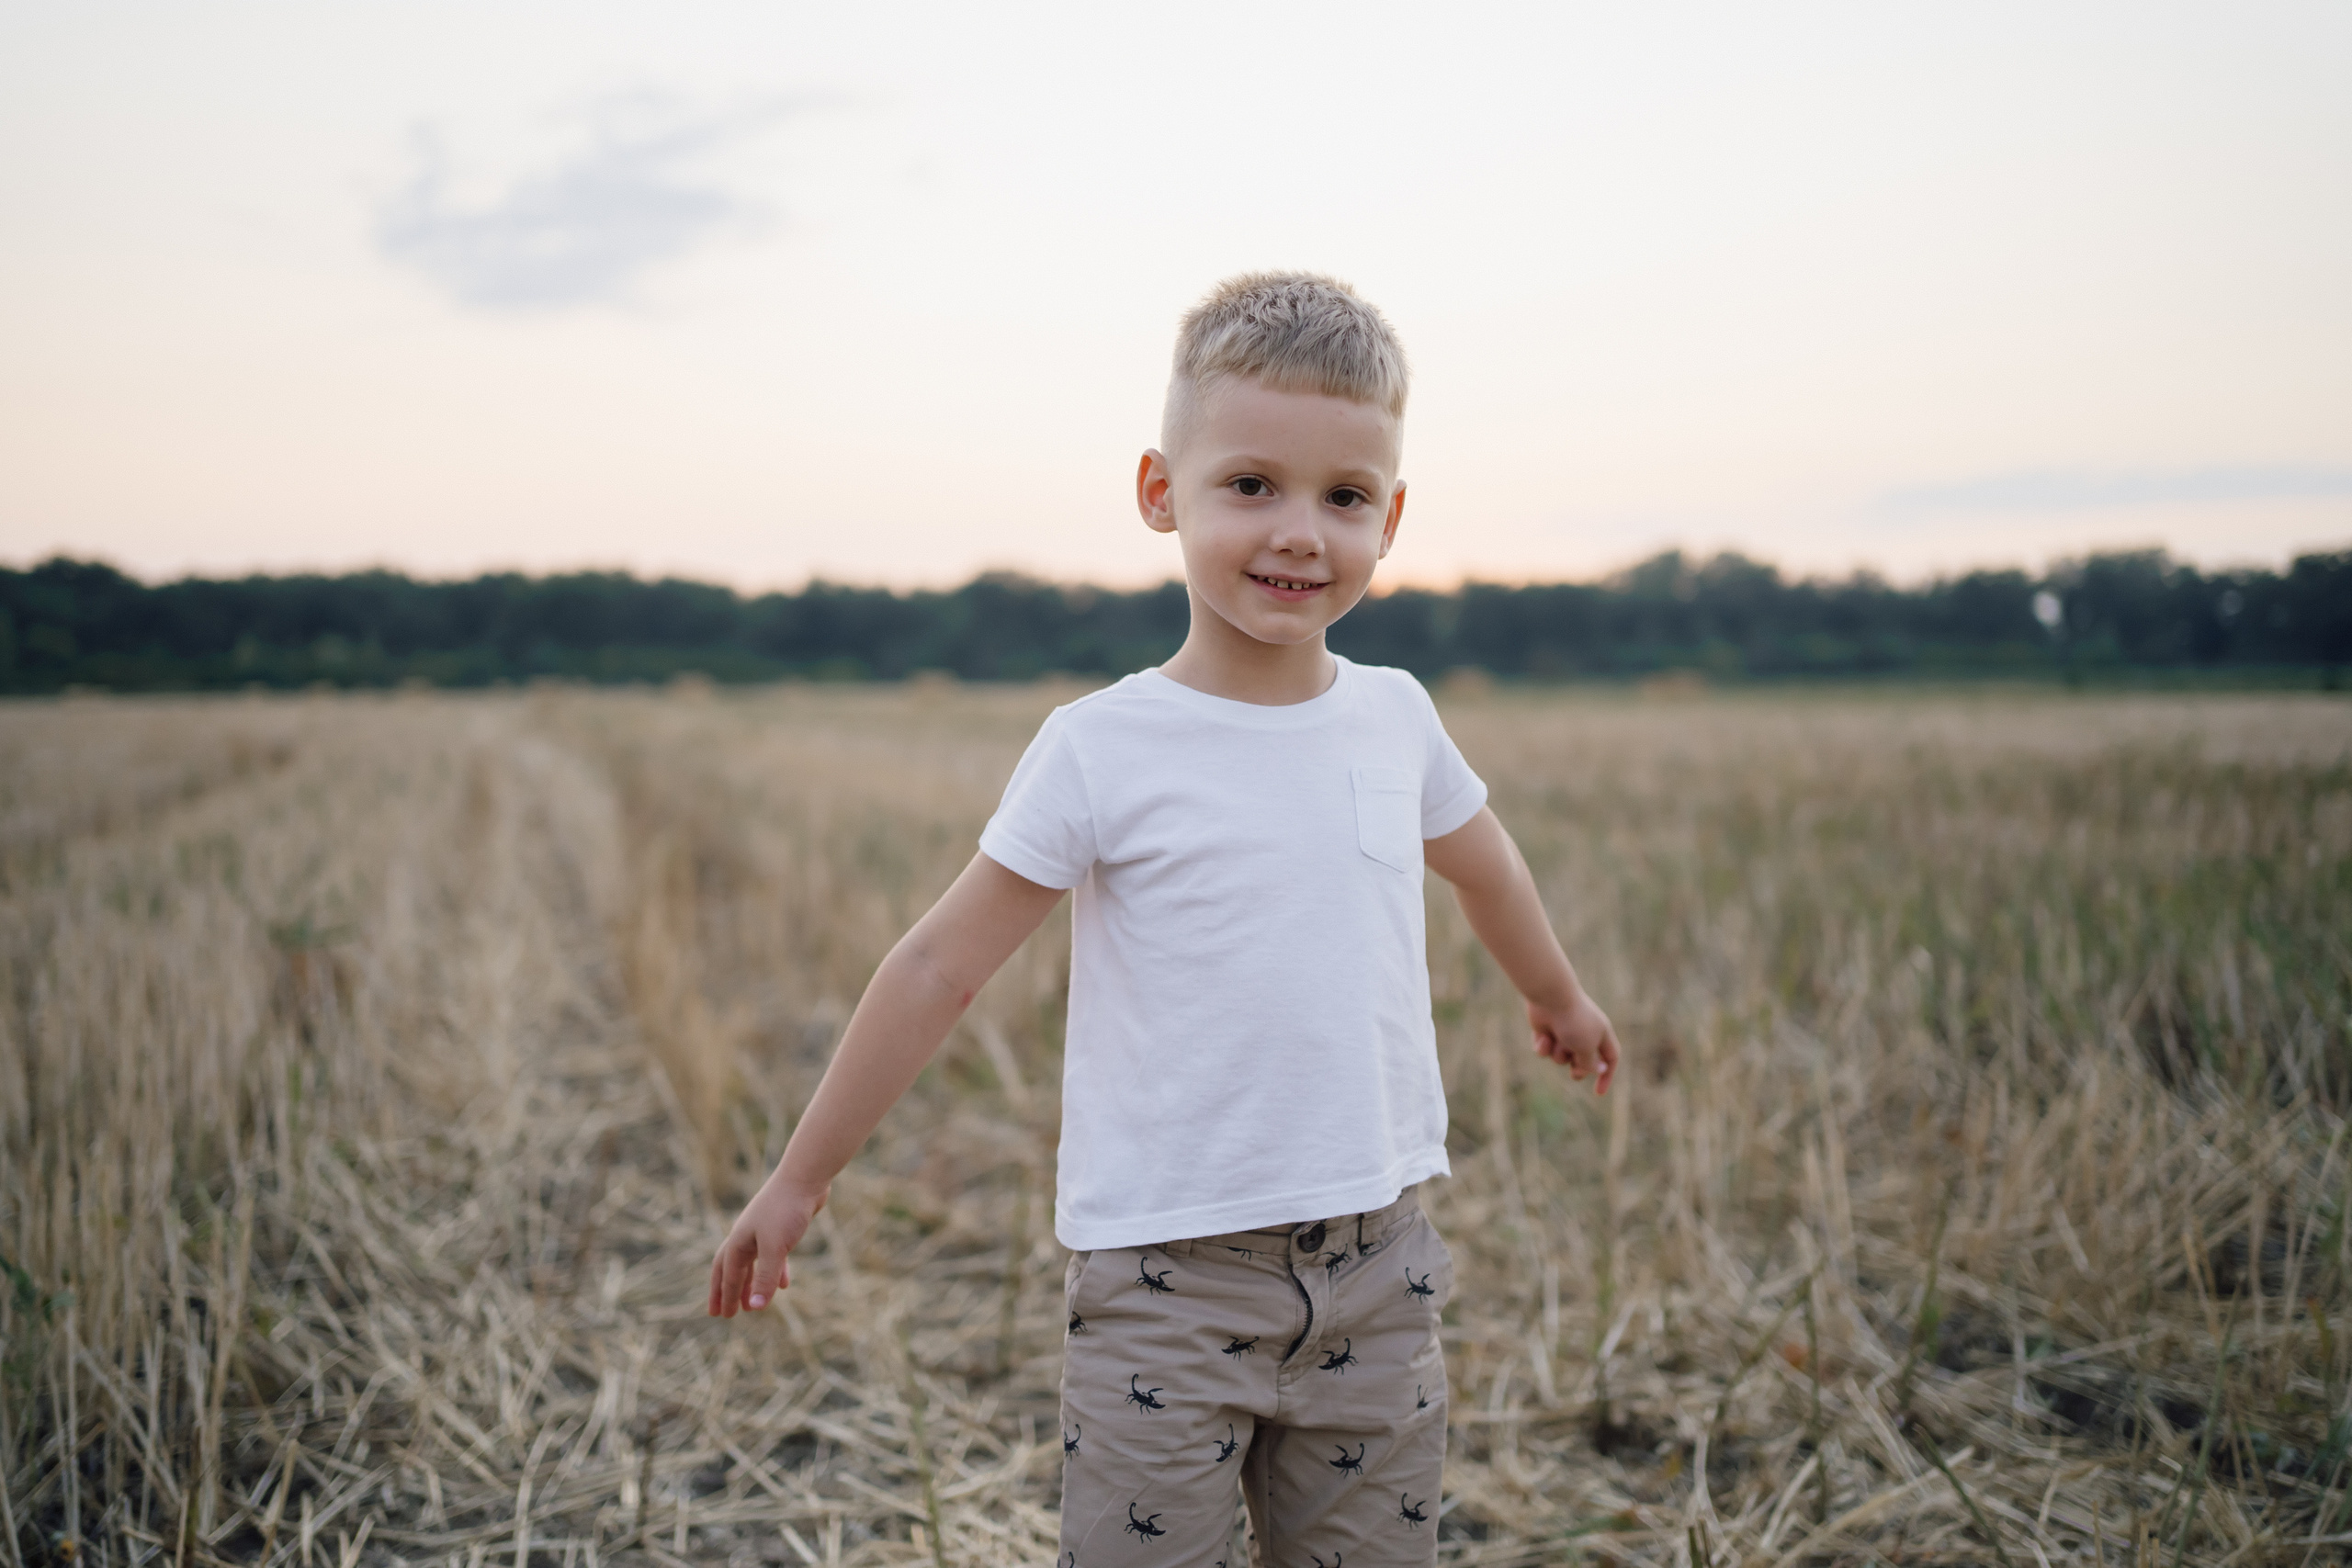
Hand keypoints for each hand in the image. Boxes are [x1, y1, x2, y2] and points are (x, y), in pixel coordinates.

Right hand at [708, 1171, 827, 1316]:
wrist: (805, 1178)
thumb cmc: (786, 1211)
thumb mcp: (775, 1248)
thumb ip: (765, 1278)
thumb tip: (755, 1308)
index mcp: (739, 1241)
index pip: (728, 1275)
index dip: (725, 1296)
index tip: (721, 1316)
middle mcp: (746, 1236)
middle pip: (731, 1269)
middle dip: (726, 1292)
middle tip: (722, 1313)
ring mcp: (763, 1231)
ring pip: (752, 1264)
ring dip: (750, 1285)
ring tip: (751, 1306)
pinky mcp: (782, 1228)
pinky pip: (773, 1256)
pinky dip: (775, 1271)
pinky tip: (783, 1285)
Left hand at [1528, 989, 1620, 1094]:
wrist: (1550, 998)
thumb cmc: (1573, 1021)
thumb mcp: (1587, 1047)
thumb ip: (1590, 1063)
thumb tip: (1596, 1071)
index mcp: (1601, 1034)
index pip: (1611, 1058)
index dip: (1606, 1076)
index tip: (1598, 1093)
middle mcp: (1584, 1033)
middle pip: (1584, 1062)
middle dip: (1578, 1070)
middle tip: (1574, 1073)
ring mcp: (1564, 1032)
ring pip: (1561, 1057)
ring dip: (1559, 1055)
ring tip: (1557, 1041)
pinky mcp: (1546, 1030)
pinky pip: (1545, 1050)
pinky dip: (1544, 1047)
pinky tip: (1542, 1036)